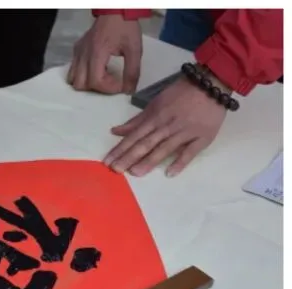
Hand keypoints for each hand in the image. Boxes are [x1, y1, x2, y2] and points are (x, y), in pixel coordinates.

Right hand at [67, 15, 142, 93]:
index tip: (120, 86)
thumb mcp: (135, 49)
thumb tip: (129, 90)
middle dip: (97, 88)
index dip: (108, 88)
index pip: (95, 81)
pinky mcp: (76, 50)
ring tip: (102, 77)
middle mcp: (83, 54)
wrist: (115, 10)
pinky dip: (82, 75)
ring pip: (73, 79)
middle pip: (81, 84)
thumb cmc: (125, 28)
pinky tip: (96, 69)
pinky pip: (73, 70)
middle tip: (111, 82)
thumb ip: (132, 71)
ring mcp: (77, 53)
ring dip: (87, 83)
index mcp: (97, 53)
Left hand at [104, 76, 226, 176]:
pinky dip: (180, 162)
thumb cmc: (181, 94)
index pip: (134, 136)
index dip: (120, 149)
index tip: (107, 162)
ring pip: (165, 148)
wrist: (212, 83)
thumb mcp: (156, 103)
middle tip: (116, 170)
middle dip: (130, 157)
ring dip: (150, 161)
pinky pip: (190, 151)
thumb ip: (136, 120)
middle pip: (146, 143)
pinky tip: (170, 174)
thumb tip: (115, 131)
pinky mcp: (202, 137)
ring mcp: (185, 132)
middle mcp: (168, 125)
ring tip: (136, 173)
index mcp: (155, 117)